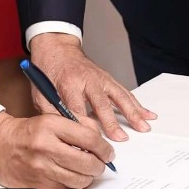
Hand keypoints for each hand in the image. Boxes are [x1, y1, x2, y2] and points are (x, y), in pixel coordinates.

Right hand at [0, 111, 113, 188]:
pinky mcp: (37, 185)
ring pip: (79, 180)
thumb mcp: (52, 119)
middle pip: (88, 163)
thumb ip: (79, 126)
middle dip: (100, 165)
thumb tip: (101, 141)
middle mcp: (46, 148)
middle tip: (100, 163)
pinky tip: (68, 174)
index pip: (90, 139)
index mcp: (51, 126)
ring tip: (86, 170)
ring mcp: (41, 169)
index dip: (105, 148)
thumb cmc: (27, 132)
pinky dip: (71, 183)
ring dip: (88, 177)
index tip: (108, 152)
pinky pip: (65, 188)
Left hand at [27, 33, 155, 140]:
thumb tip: (63, 132)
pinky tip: (148, 114)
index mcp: (68, 83)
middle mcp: (88, 80)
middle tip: (121, 138)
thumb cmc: (48, 71)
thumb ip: (51, 112)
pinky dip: (137, 104)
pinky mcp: (108, 78)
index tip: (90, 141)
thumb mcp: (40, 92)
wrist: (57, 47)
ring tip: (143, 127)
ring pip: (119, 97)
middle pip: (101, 103)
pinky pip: (125, 92)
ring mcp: (101, 78)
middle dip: (112, 122)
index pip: (77, 108)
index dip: (84, 125)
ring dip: (132, 113)